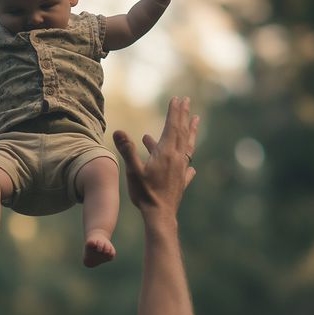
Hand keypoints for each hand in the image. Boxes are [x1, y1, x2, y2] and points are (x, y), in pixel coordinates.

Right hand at [113, 97, 198, 215]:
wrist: (160, 216)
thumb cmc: (145, 193)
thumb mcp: (133, 171)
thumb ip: (127, 150)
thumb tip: (118, 131)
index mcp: (166, 153)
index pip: (171, 127)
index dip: (174, 112)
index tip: (177, 98)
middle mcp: (177, 158)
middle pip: (182, 132)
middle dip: (184, 115)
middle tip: (187, 101)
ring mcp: (181, 170)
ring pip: (188, 146)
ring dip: (191, 131)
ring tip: (196, 120)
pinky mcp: (181, 182)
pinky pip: (187, 166)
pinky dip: (188, 159)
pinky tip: (190, 164)